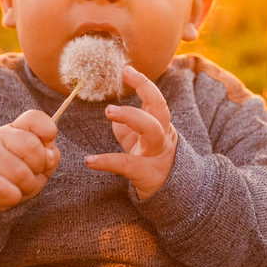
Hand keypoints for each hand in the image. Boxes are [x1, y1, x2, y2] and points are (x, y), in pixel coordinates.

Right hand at [0, 109, 60, 208]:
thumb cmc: (17, 172)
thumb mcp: (38, 161)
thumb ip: (50, 155)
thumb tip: (49, 157)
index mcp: (17, 128)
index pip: (35, 118)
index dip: (48, 133)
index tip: (46, 150)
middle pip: (32, 146)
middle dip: (39, 167)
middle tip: (32, 174)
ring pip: (20, 173)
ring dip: (27, 186)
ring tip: (20, 186)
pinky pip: (5, 191)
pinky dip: (13, 198)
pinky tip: (9, 195)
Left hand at [86, 65, 176, 199]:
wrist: (177, 198)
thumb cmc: (154, 164)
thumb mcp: (142, 144)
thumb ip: (129, 129)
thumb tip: (114, 118)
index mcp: (161, 126)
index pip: (156, 101)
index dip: (144, 84)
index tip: (127, 69)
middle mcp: (163, 137)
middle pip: (160, 110)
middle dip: (145, 92)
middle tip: (125, 76)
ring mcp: (158, 155)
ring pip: (152, 132)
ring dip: (131, 117)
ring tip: (108, 111)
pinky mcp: (147, 175)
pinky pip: (127, 164)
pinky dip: (106, 161)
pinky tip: (89, 160)